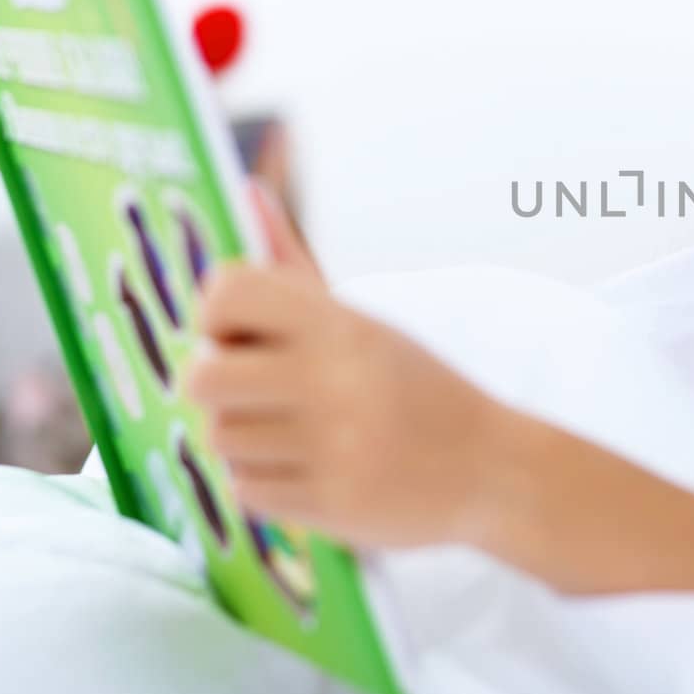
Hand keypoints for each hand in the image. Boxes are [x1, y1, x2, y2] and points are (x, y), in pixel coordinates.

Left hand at [185, 183, 520, 549]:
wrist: (491, 467)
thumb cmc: (414, 387)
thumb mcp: (361, 323)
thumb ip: (293, 265)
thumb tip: (247, 191)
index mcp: (341, 324)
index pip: (226, 293)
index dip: (216, 315)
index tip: (242, 334)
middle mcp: (334, 379)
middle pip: (202, 379)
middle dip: (219, 387)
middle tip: (257, 391)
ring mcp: (333, 445)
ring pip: (220, 438)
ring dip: (247, 439)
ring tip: (297, 434)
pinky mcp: (332, 502)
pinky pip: (247, 489)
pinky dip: (268, 482)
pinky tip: (313, 469)